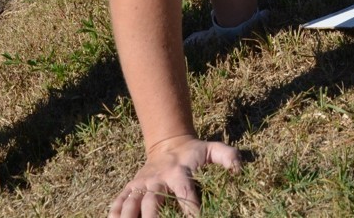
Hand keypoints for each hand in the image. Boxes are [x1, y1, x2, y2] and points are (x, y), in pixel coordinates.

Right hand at [108, 135, 241, 216]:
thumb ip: (228, 157)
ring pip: (131, 203)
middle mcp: (157, 178)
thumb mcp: (212, 150)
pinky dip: (114, 214)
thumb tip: (239, 169)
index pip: (185, 192)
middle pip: (152, 201)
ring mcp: (141, 184)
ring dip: (129, 217)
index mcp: (179, 171)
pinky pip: (118, 202)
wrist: (168, 143)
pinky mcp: (130, 187)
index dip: (190, 207)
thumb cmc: (194, 152)